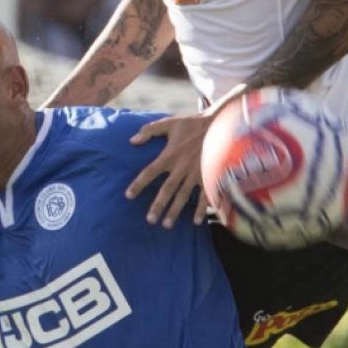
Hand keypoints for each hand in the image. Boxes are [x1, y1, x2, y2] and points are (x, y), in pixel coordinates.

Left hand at [126, 112, 210, 226]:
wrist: (219, 124)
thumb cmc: (192, 124)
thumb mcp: (169, 123)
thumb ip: (149, 131)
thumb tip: (131, 140)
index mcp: (169, 155)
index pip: (149, 172)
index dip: (138, 184)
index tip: (128, 195)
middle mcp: (181, 167)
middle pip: (166, 190)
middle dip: (158, 205)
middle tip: (150, 220)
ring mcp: (196, 173)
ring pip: (183, 196)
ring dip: (175, 211)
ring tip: (166, 224)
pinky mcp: (209, 175)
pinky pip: (204, 195)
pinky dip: (201, 208)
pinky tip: (196, 221)